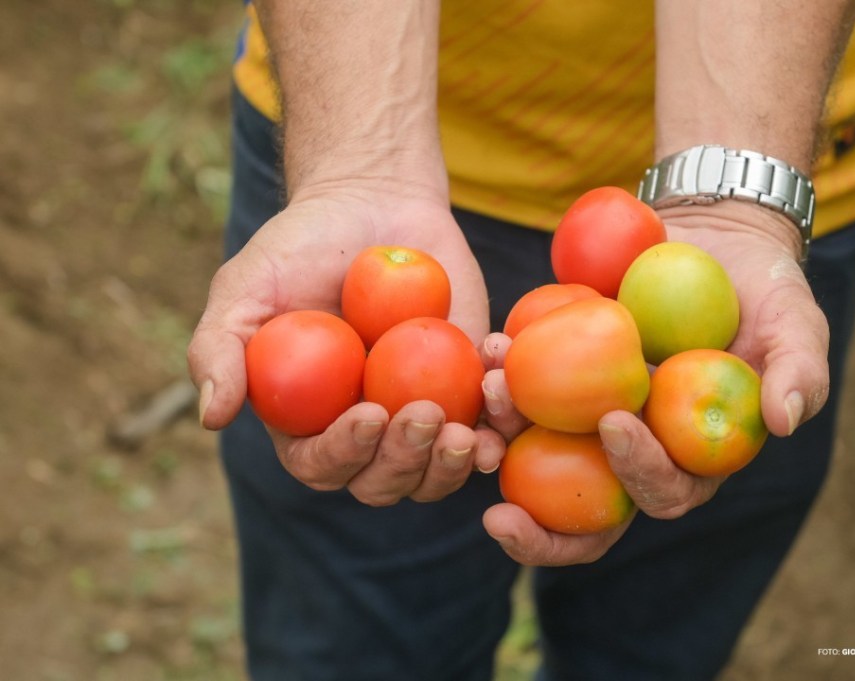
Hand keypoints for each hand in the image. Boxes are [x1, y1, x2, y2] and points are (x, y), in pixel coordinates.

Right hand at [187, 188, 501, 503]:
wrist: (373, 206)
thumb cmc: (301, 246)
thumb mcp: (247, 287)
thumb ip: (220, 349)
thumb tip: (212, 417)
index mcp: (307, 423)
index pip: (321, 464)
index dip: (345, 453)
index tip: (370, 413)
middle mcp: (366, 432)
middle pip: (385, 482)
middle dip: (406, 462)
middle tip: (426, 413)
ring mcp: (421, 414)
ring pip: (440, 472)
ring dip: (457, 463)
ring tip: (473, 428)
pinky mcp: (469, 390)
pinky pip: (491, 424)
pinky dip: (501, 418)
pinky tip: (498, 383)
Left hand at [479, 203, 827, 564]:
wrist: (713, 241)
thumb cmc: (764, 291)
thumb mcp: (797, 321)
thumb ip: (800, 370)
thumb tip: (784, 421)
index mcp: (691, 456)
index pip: (663, 492)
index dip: (640, 474)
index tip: (616, 422)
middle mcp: (636, 447)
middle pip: (585, 507)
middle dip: (541, 521)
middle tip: (502, 509)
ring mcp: (590, 414)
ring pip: (537, 448)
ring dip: (506, 432)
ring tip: (489, 390)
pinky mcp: (559, 376)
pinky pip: (522, 390)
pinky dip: (502, 376)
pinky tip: (491, 345)